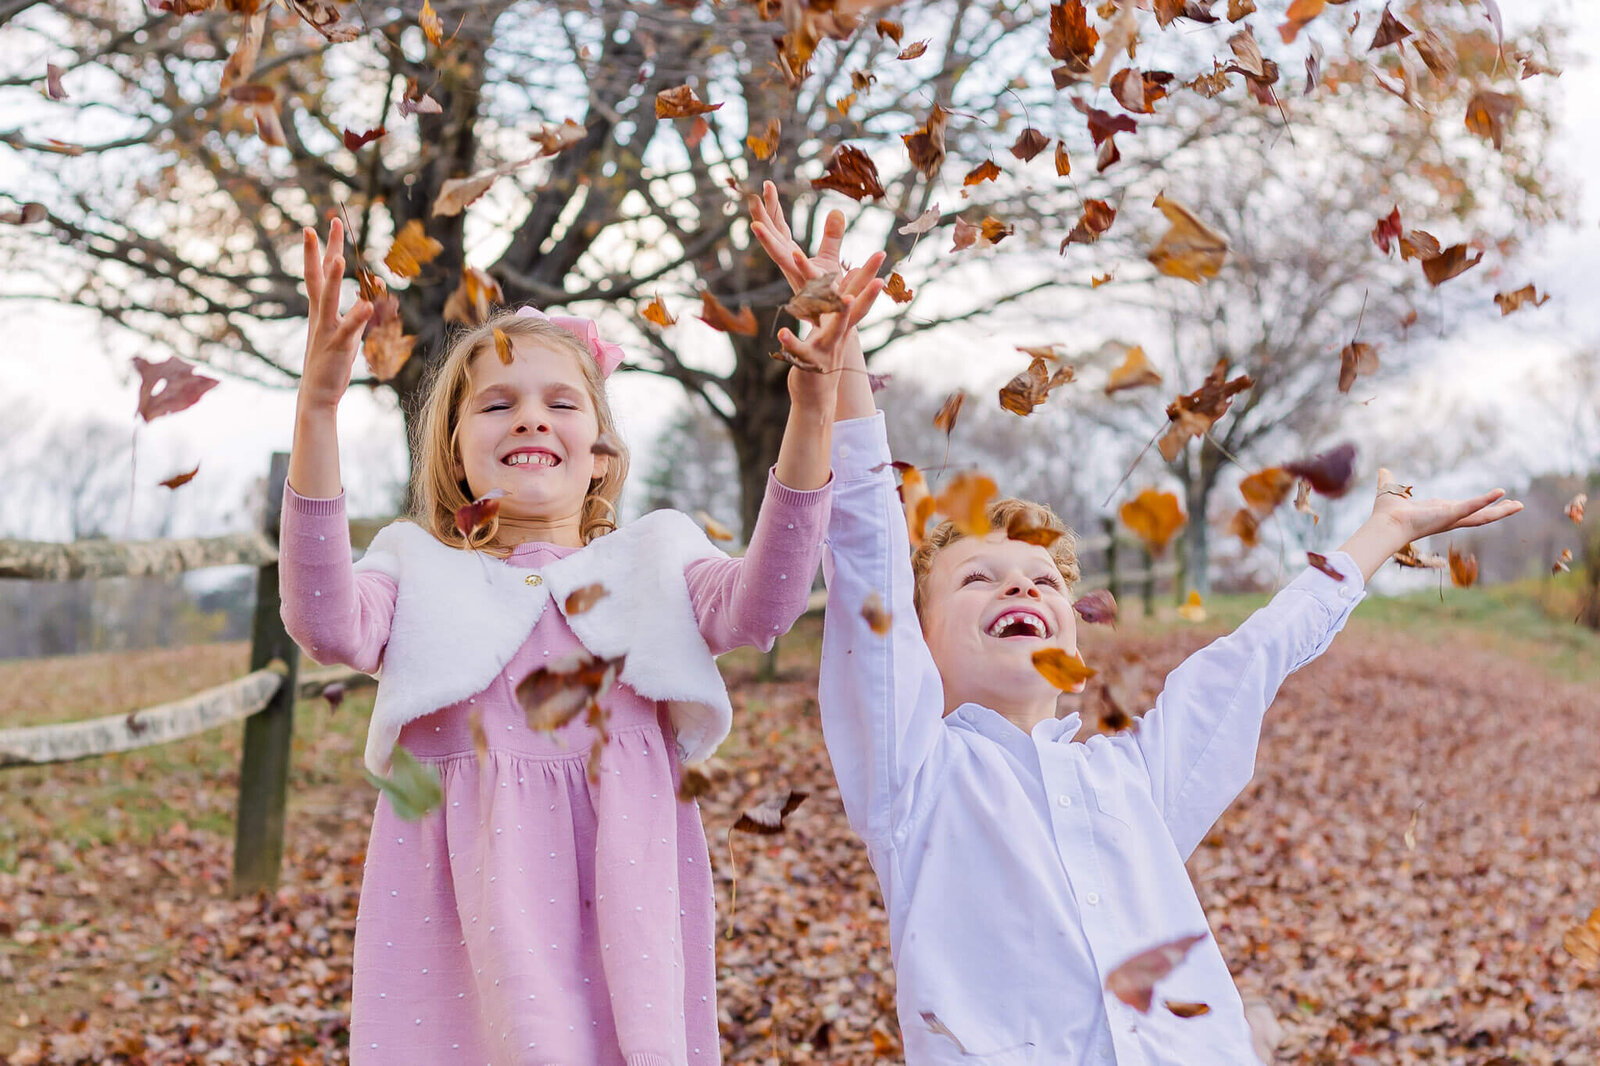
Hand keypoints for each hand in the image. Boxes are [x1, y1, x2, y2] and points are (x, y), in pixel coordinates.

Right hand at [299, 218, 372, 410]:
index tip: (317, 226)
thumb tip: (368, 297)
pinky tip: (367, 304)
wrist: (317, 392)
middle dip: (323, 249)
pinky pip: (348, 329)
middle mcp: (320, 314)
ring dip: (332, 279)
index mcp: (319, 309)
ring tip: (338, 259)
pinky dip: (357, 317)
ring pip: (328, 299)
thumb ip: (354, 313)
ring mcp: (327, 329)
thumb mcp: (344, 332)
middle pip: (319, 276)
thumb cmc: (330, 360)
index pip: (316, 273)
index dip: (317, 250)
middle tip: (328, 222)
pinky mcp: (337, 346)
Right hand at [749, 180, 835, 293]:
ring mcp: (797, 277)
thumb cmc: (830, 292)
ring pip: (779, 256)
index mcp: (791, 256)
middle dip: (762, 218)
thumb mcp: (830, 259)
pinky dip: (800, 265)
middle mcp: (790, 265)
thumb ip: (832, 236)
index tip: (766, 185)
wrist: (837, 321)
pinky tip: (796, 254)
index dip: (772, 207)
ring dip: (767, 241)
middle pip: (773, 236)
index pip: (778, 227)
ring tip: (755, 226)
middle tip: (752, 197)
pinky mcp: (812, 290)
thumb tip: (836, 210)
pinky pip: (805, 276)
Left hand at [781, 276, 883, 409]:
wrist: (815, 397)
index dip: (870, 276)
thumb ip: (839, 309)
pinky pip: (800, 352)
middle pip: (855, 312)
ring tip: (846, 300)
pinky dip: (792, 342)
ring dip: (841, 315)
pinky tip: (783, 333)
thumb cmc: (821, 358)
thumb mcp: (832, 332)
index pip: (859, 297)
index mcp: (843, 326)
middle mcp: (839, 336)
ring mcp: (826, 350)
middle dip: (866, 293)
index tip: (881, 254)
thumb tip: (848, 285)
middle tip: (880, 279)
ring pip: (835, 330)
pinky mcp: (809, 363)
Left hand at [1337, 467, 1522, 583]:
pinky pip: (1473, 506)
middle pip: (1480, 516)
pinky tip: (1501, 493)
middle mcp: (1448, 517)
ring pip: (1483, 516)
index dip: (1479, 505)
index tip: (1491, 501)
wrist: (1385, 524)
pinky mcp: (1451, 514)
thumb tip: (1383, 471)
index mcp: (1438, 512)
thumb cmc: (1386, 514)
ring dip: (1501, 510)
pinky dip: (1486, 500)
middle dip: (1498, 511)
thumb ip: (1390, 481)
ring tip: (1519, 505)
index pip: (1463, 509)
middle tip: (1517, 505)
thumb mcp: (1391, 491)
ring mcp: (1451, 517)